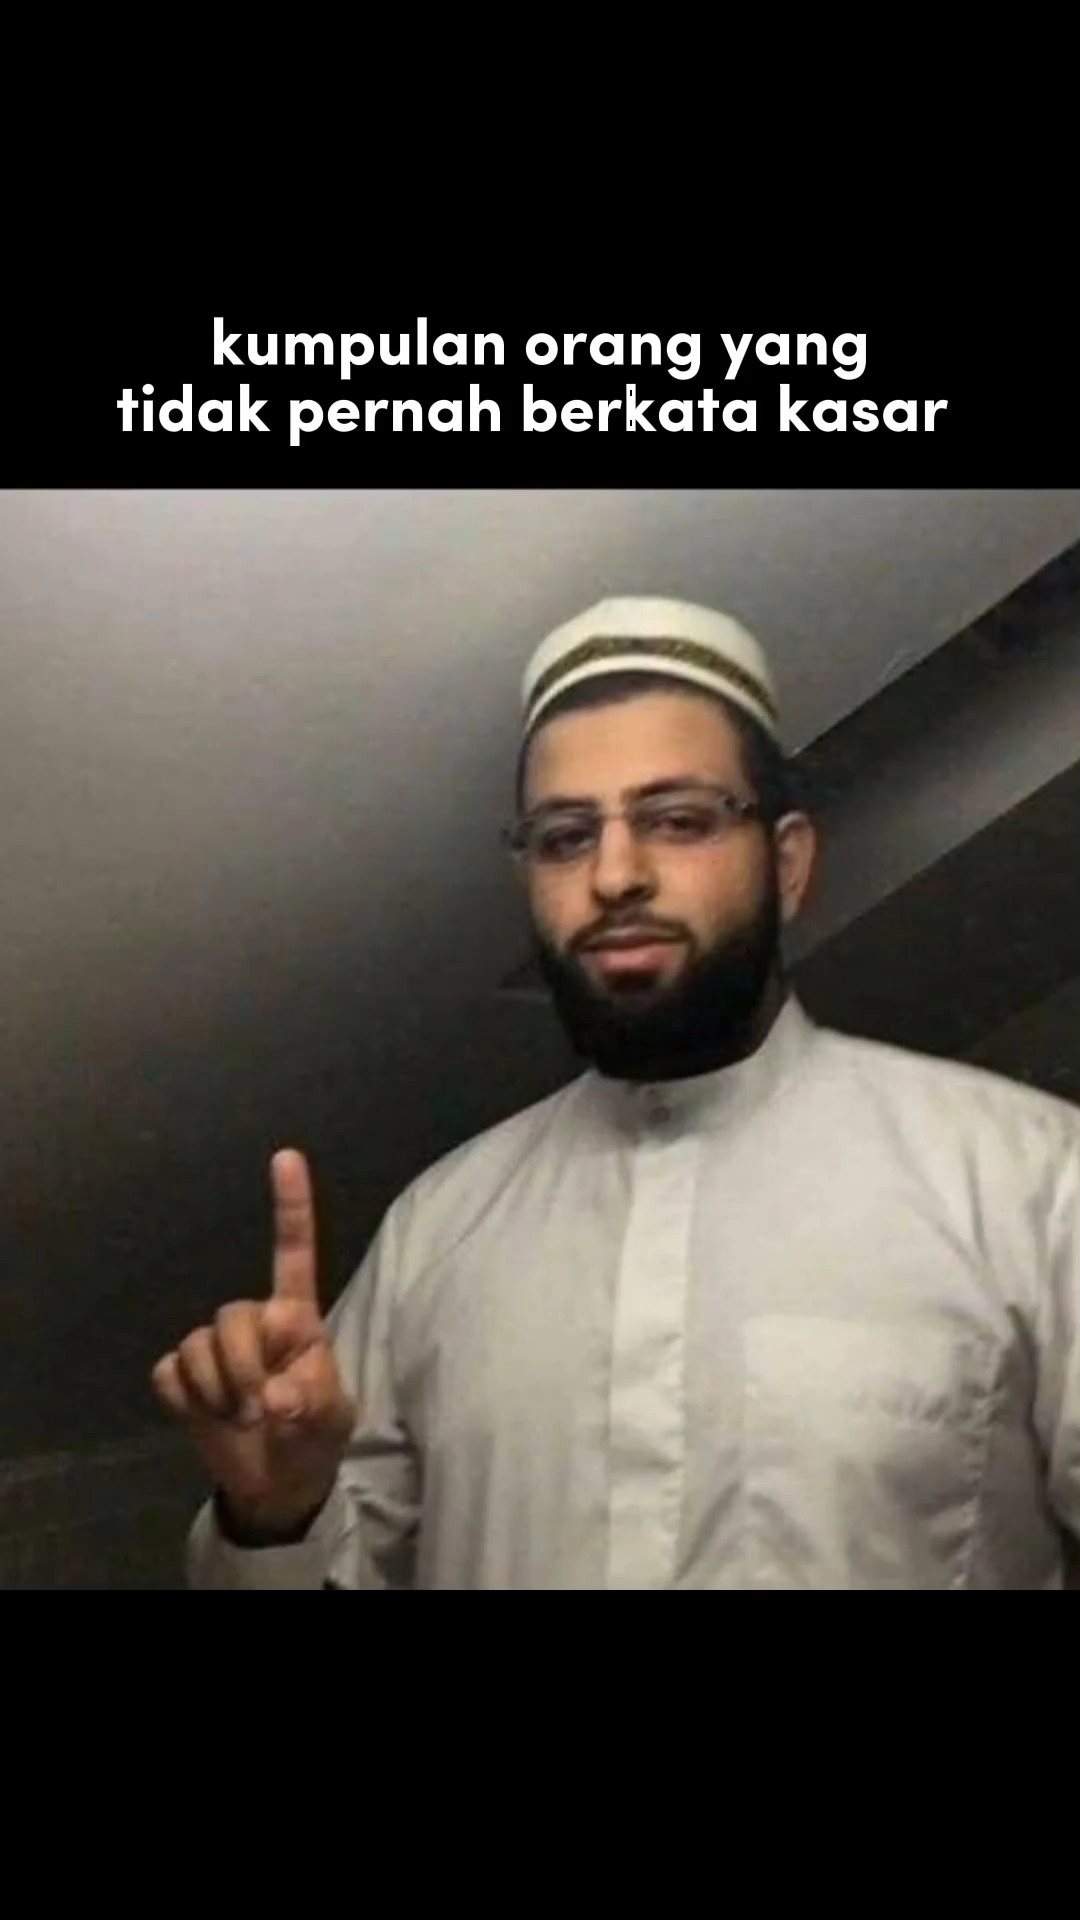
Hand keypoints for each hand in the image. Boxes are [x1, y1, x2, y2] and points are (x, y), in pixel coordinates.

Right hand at [152, 1150, 355, 1538]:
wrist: (276, 1487)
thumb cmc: (314, 1441)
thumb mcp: (332, 1424)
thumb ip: (313, 1404)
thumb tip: (278, 1397)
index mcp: (298, 1319)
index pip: (292, 1253)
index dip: (291, 1206)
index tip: (286, 1156)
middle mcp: (254, 1321)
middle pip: (231, 1316)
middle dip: (240, 1368)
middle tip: (260, 1410)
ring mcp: (213, 1346)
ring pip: (196, 1346)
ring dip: (217, 1392)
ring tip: (241, 1418)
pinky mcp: (181, 1375)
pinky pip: (169, 1373)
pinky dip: (186, 1402)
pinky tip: (206, 1415)